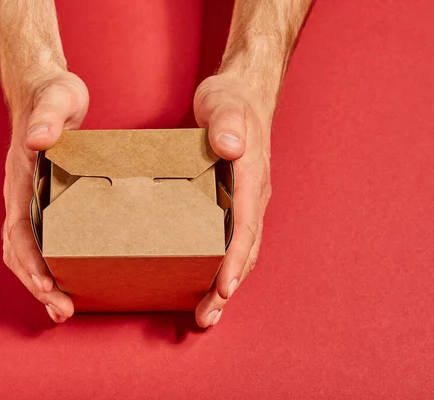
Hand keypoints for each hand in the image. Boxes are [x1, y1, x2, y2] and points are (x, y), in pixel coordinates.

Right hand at [2, 71, 88, 322]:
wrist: (47, 93)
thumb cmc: (51, 97)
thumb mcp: (56, 100)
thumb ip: (47, 118)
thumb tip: (38, 140)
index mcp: (19, 180)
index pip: (18, 231)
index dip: (29, 261)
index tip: (47, 285)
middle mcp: (21, 197)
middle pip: (19, 252)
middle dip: (37, 285)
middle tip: (62, 311)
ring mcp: (32, 202)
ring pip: (27, 253)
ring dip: (41, 283)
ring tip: (64, 307)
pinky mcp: (47, 202)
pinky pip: (43, 241)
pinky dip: (50, 265)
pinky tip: (70, 277)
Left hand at [193, 74, 272, 327]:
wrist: (244, 94)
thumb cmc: (232, 100)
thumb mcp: (224, 103)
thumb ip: (226, 123)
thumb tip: (231, 147)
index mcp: (251, 178)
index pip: (245, 227)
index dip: (234, 261)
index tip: (223, 288)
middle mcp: (253, 196)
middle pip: (246, 250)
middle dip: (228, 286)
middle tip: (207, 316)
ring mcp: (246, 201)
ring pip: (241, 250)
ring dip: (226, 282)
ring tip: (207, 310)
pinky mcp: (235, 201)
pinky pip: (232, 239)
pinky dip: (222, 264)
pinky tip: (205, 277)